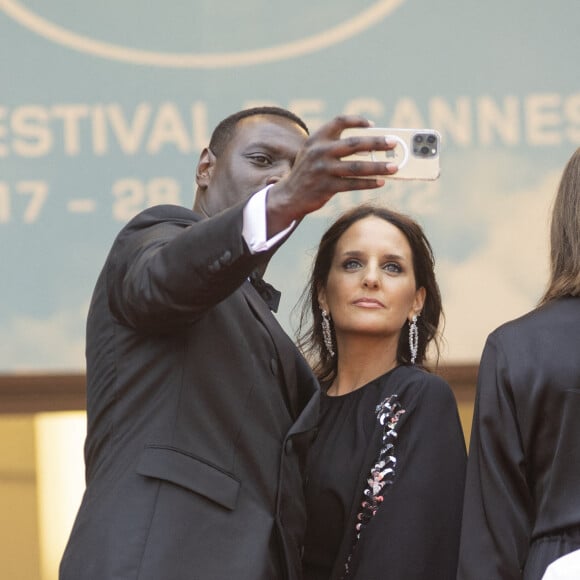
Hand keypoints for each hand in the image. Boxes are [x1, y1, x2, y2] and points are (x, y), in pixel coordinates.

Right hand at [266, 115, 397, 233]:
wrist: (289, 195)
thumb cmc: (308, 172)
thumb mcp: (313, 152)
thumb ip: (333, 145)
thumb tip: (370, 148)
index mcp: (316, 138)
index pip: (339, 122)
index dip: (357, 121)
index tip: (372, 125)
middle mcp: (319, 151)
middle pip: (354, 144)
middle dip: (377, 143)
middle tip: (393, 143)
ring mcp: (323, 170)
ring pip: (357, 167)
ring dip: (378, 167)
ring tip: (394, 167)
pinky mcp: (326, 187)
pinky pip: (352, 184)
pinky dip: (368, 183)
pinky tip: (381, 182)